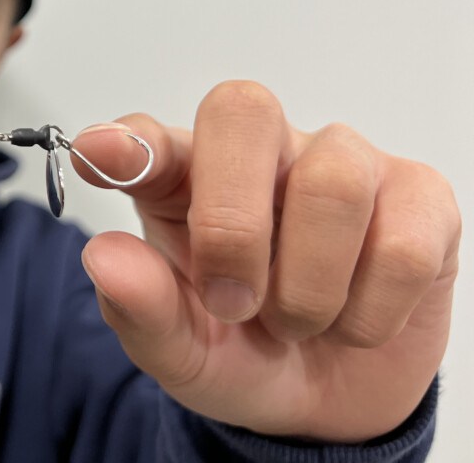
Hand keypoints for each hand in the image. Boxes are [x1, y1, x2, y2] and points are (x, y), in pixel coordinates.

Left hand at [73, 80, 459, 441]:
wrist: (324, 403)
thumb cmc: (240, 351)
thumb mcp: (180, 351)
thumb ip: (139, 308)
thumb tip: (103, 257)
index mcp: (184, 178)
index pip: (152, 138)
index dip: (130, 142)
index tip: (97, 154)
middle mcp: (262, 153)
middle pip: (244, 113)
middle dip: (232, 223)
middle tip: (230, 303)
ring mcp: (343, 165)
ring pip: (331, 184)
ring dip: (307, 287)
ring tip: (295, 323)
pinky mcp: (419, 199)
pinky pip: (401, 243)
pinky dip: (368, 312)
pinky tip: (353, 320)